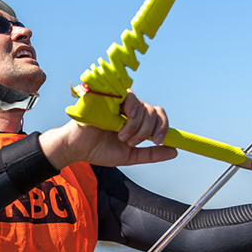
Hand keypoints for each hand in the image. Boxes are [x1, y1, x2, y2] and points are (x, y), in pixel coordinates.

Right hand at [40, 90, 175, 168]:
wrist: (77, 148)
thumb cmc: (99, 150)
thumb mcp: (129, 156)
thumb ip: (151, 154)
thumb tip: (174, 151)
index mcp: (137, 121)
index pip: (158, 116)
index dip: (163, 127)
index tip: (158, 141)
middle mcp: (130, 109)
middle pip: (153, 112)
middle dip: (145, 131)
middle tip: (130, 142)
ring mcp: (121, 102)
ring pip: (143, 106)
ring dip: (136, 126)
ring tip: (120, 136)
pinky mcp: (111, 96)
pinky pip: (130, 96)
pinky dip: (131, 110)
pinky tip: (120, 122)